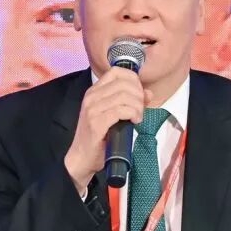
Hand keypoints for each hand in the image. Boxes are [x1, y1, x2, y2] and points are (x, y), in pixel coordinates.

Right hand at [64, 67, 151, 194]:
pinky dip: (132, 114)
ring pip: (124, 97)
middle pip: (124, 84)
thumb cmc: (100, 137)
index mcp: (95, 91)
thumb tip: (149, 93)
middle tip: (140, 109)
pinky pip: (120, 110)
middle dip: (138, 96)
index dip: (133, 79)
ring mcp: (92, 109)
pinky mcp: (96, 122)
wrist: (82, 158)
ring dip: (137, 107)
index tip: (139, 94)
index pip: (117, 72)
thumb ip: (132, 102)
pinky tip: (134, 121)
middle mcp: (92, 96)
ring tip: (138, 117)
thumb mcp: (115, 115)